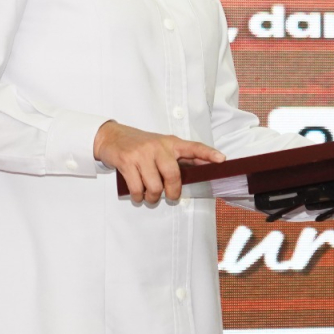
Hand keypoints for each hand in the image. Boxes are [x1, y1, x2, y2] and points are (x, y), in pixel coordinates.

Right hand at [93, 121, 224, 204]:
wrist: (111, 136)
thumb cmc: (140, 145)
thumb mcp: (161, 146)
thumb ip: (178, 157)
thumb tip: (200, 170)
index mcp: (170, 142)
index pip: (193, 147)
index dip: (208, 154)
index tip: (221, 160)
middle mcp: (157, 146)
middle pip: (173, 175)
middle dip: (172, 192)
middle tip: (170, 196)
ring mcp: (142, 154)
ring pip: (154, 186)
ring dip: (152, 197)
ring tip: (149, 196)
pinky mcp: (127, 162)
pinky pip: (137, 188)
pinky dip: (138, 196)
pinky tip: (138, 194)